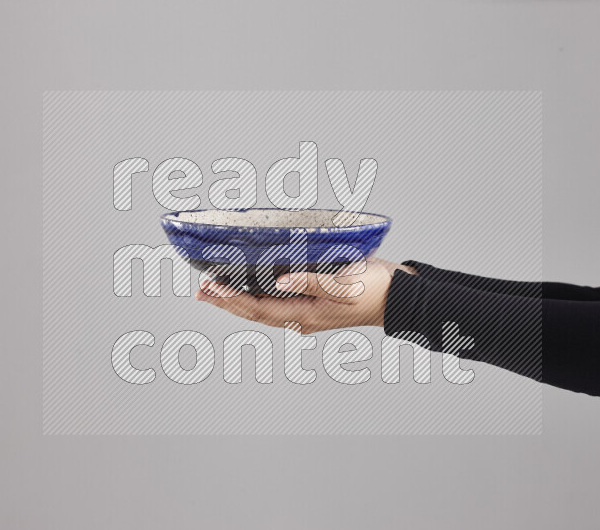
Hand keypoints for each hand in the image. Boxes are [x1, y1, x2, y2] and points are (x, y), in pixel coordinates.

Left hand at [195, 258, 416, 333]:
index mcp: (305, 314)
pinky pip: (276, 304)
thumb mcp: (343, 283)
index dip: (230, 297)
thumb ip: (310, 281)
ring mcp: (307, 314)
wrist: (399, 298)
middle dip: (225, 301)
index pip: (257, 306)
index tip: (209, 286)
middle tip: (200, 290)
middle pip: (254, 311)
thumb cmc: (375, 289)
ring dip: (237, 300)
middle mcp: (301, 318)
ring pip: (262, 308)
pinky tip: (250, 288)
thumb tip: (280, 282)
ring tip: (215, 291)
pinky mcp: (313, 305)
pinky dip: (256, 296)